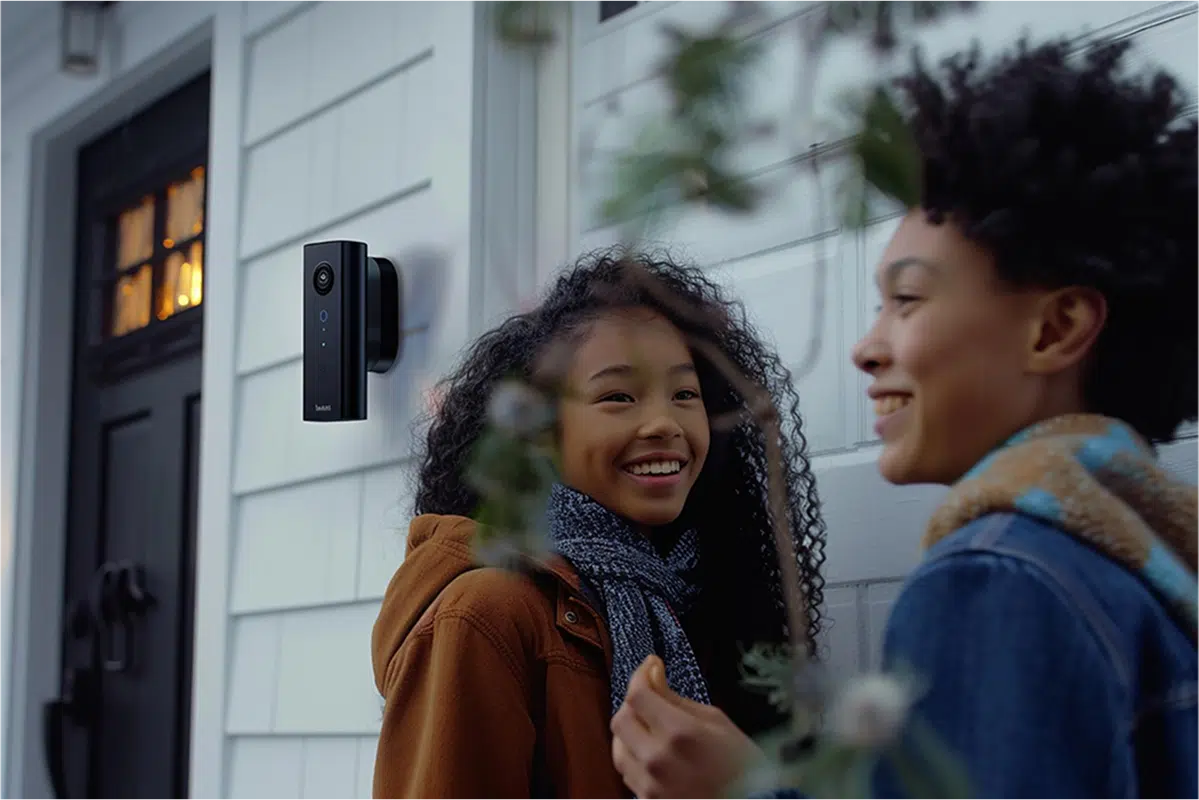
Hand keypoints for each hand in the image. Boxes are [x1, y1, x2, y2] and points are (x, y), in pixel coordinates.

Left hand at [611, 655, 760, 799]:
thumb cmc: (743, 764)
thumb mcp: (717, 721)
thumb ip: (677, 699)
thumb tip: (652, 676)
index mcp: (680, 733)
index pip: (638, 695)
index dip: (640, 675)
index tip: (651, 666)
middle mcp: (657, 759)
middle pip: (620, 720)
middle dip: (633, 701)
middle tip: (651, 694)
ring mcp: (649, 785)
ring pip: (618, 748)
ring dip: (629, 731)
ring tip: (649, 724)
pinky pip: (627, 773)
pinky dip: (634, 756)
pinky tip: (651, 751)